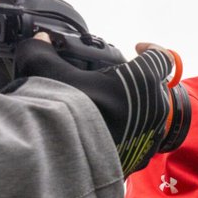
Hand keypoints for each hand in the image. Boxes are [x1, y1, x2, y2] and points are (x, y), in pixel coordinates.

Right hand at [12, 35, 187, 174]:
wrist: (66, 159)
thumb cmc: (63, 111)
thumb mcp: (47, 71)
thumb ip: (42, 49)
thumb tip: (38, 39)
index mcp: (142, 80)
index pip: (160, 56)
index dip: (150, 48)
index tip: (138, 48)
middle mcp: (156, 106)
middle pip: (156, 84)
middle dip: (140, 79)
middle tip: (116, 79)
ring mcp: (154, 132)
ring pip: (154, 111)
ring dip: (138, 104)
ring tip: (113, 104)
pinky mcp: (146, 154)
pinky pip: (146, 135)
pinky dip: (134, 128)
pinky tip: (113, 128)